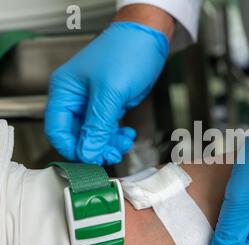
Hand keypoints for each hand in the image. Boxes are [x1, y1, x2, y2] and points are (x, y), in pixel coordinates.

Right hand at [45, 21, 167, 164]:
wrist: (148, 39)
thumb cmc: (126, 53)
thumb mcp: (110, 92)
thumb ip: (98, 125)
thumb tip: (87, 152)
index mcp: (65, 91)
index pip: (57, 130)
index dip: (72, 148)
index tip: (90, 159)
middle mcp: (76, 98)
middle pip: (76, 135)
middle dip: (93, 148)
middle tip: (111, 155)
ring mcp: (93, 102)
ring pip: (93, 134)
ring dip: (107, 144)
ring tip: (123, 144)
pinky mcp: (109, 104)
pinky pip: (107, 128)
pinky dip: (116, 135)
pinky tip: (127, 135)